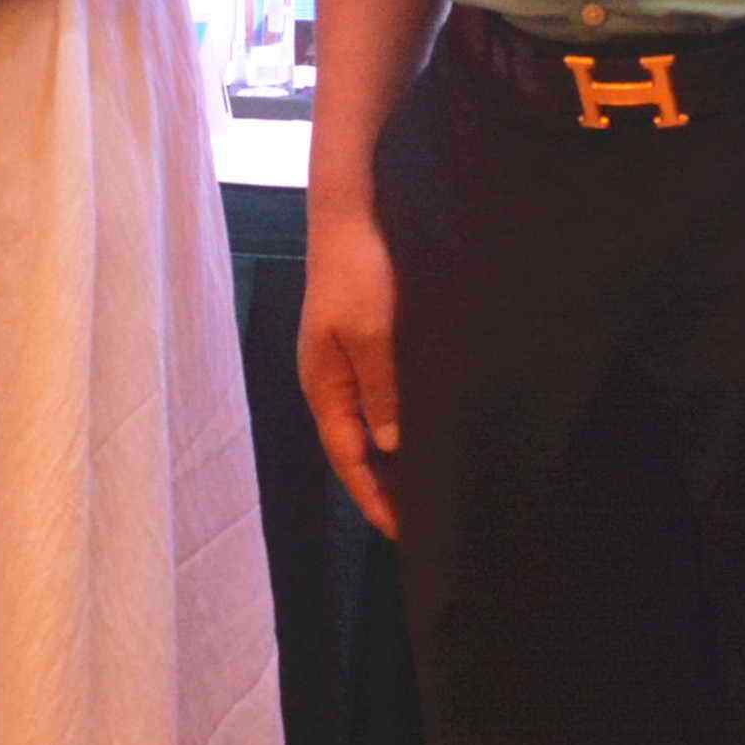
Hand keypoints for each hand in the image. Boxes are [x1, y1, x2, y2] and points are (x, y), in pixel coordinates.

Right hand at [297, 203, 405, 542]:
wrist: (351, 213)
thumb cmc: (359, 272)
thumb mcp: (373, 334)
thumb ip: (380, 391)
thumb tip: (388, 447)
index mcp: (323, 385)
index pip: (347, 457)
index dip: (372, 496)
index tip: (398, 531)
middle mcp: (328, 380)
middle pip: (352, 447)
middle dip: (379, 486)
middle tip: (416, 521)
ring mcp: (341, 361)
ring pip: (365, 424)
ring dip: (388, 457)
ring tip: (420, 488)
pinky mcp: (358, 341)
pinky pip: (374, 397)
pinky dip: (393, 423)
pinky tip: (418, 430)